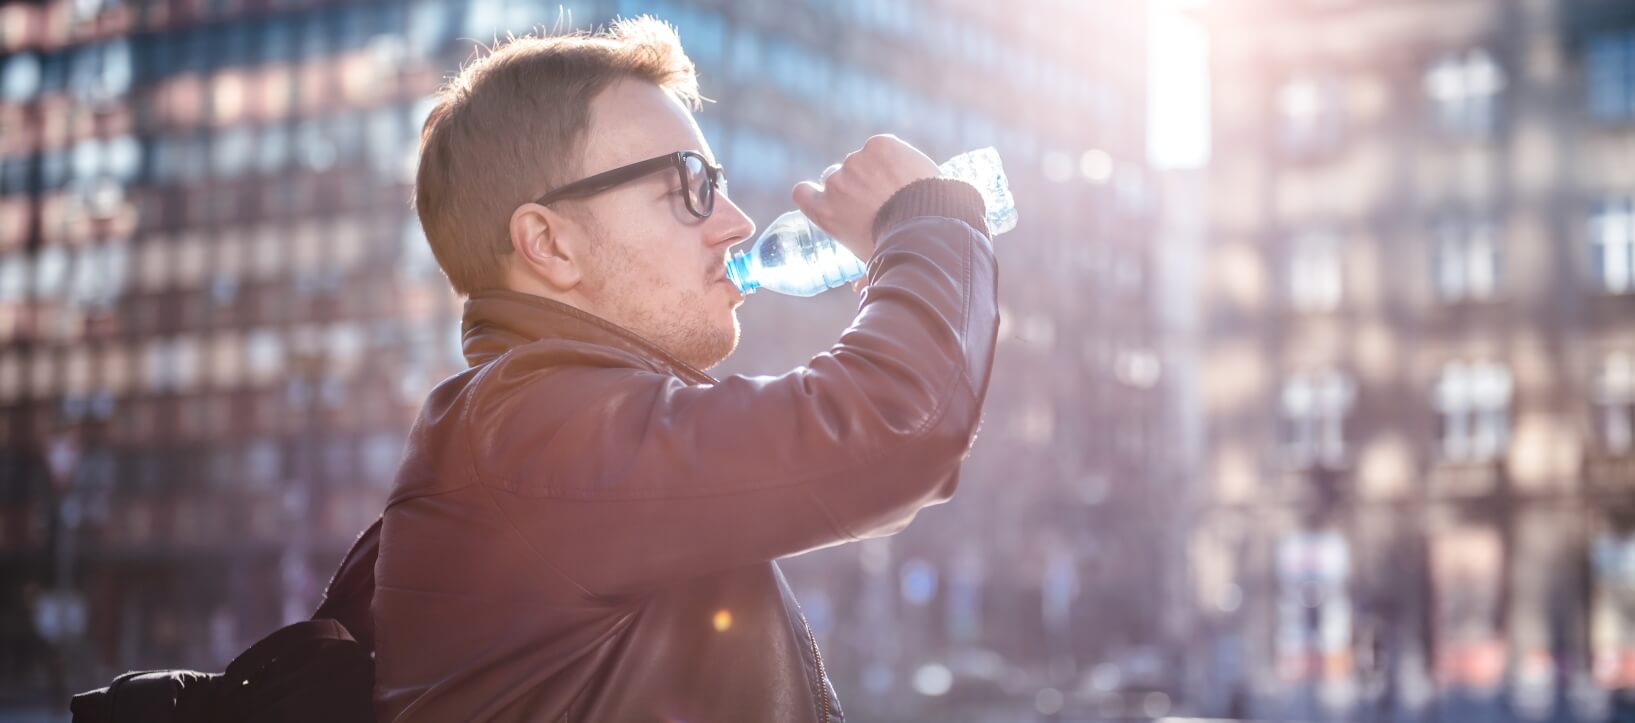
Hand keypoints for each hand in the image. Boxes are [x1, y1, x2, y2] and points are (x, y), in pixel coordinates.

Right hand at [791, 134, 939, 266]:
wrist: (925, 224)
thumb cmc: (898, 251)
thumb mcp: (874, 265)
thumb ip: (862, 276)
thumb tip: (859, 288)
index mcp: (825, 212)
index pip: (802, 193)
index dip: (815, 193)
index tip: (832, 198)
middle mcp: (834, 183)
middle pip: (837, 176)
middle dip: (854, 184)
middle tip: (881, 198)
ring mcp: (856, 161)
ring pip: (863, 161)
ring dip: (877, 169)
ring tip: (903, 189)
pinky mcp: (879, 145)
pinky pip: (883, 147)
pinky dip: (894, 156)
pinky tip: (909, 173)